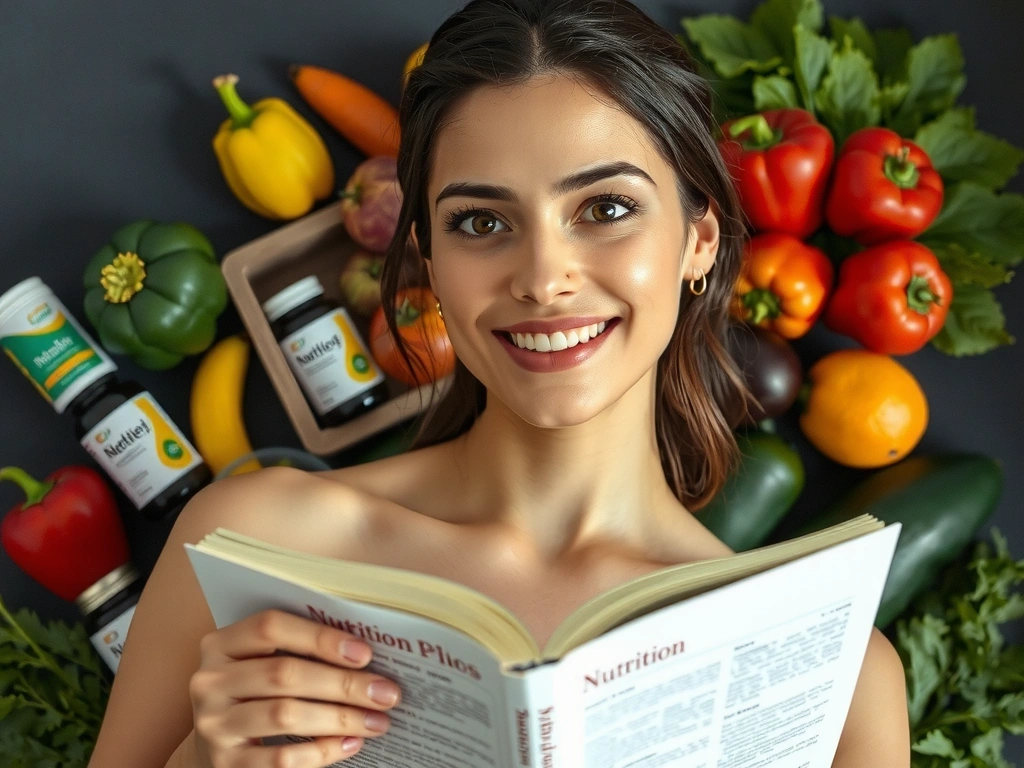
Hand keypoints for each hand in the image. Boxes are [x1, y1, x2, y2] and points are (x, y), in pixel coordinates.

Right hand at [189, 609, 401, 766]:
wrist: (214, 745)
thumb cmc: (255, 692)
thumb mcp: (263, 662)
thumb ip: (301, 650)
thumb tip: (366, 655)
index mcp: (221, 643)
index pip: (270, 627)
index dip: (320, 637)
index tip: (365, 653)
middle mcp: (210, 681)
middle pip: (284, 674)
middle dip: (343, 684)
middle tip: (386, 693)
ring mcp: (214, 724)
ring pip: (285, 715)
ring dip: (339, 718)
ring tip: (377, 721)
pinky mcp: (225, 763)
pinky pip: (280, 759)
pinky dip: (322, 751)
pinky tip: (350, 744)